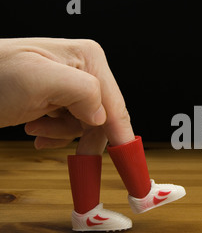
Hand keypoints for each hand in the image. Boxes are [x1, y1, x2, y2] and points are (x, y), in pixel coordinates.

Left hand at [0, 38, 134, 152]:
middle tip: (80, 160)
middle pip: (106, 119)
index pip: (116, 107)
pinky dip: (57, 136)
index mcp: (88, 59)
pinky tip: (37, 130)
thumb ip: (82, 91)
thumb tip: (104, 116)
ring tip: (36, 129)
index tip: (134, 173)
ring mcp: (72, 86)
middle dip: (85, 138)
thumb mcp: (35, 79)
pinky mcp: (60, 100)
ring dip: (63, 135)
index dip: (124, 142)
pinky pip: (73, 128)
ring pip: (88, 127)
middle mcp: (85, 71)